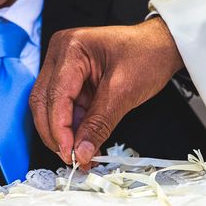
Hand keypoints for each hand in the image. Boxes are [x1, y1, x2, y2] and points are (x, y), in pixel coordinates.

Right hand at [29, 17, 183, 166]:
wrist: (162, 46)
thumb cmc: (147, 55)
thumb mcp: (124, 91)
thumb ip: (99, 123)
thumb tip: (81, 151)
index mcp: (71, 48)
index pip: (55, 95)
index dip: (59, 129)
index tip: (70, 153)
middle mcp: (61, 54)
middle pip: (43, 102)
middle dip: (56, 134)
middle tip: (73, 158)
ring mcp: (63, 67)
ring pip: (50, 108)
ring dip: (63, 135)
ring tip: (81, 156)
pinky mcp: (71, 81)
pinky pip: (65, 109)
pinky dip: (73, 129)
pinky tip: (84, 145)